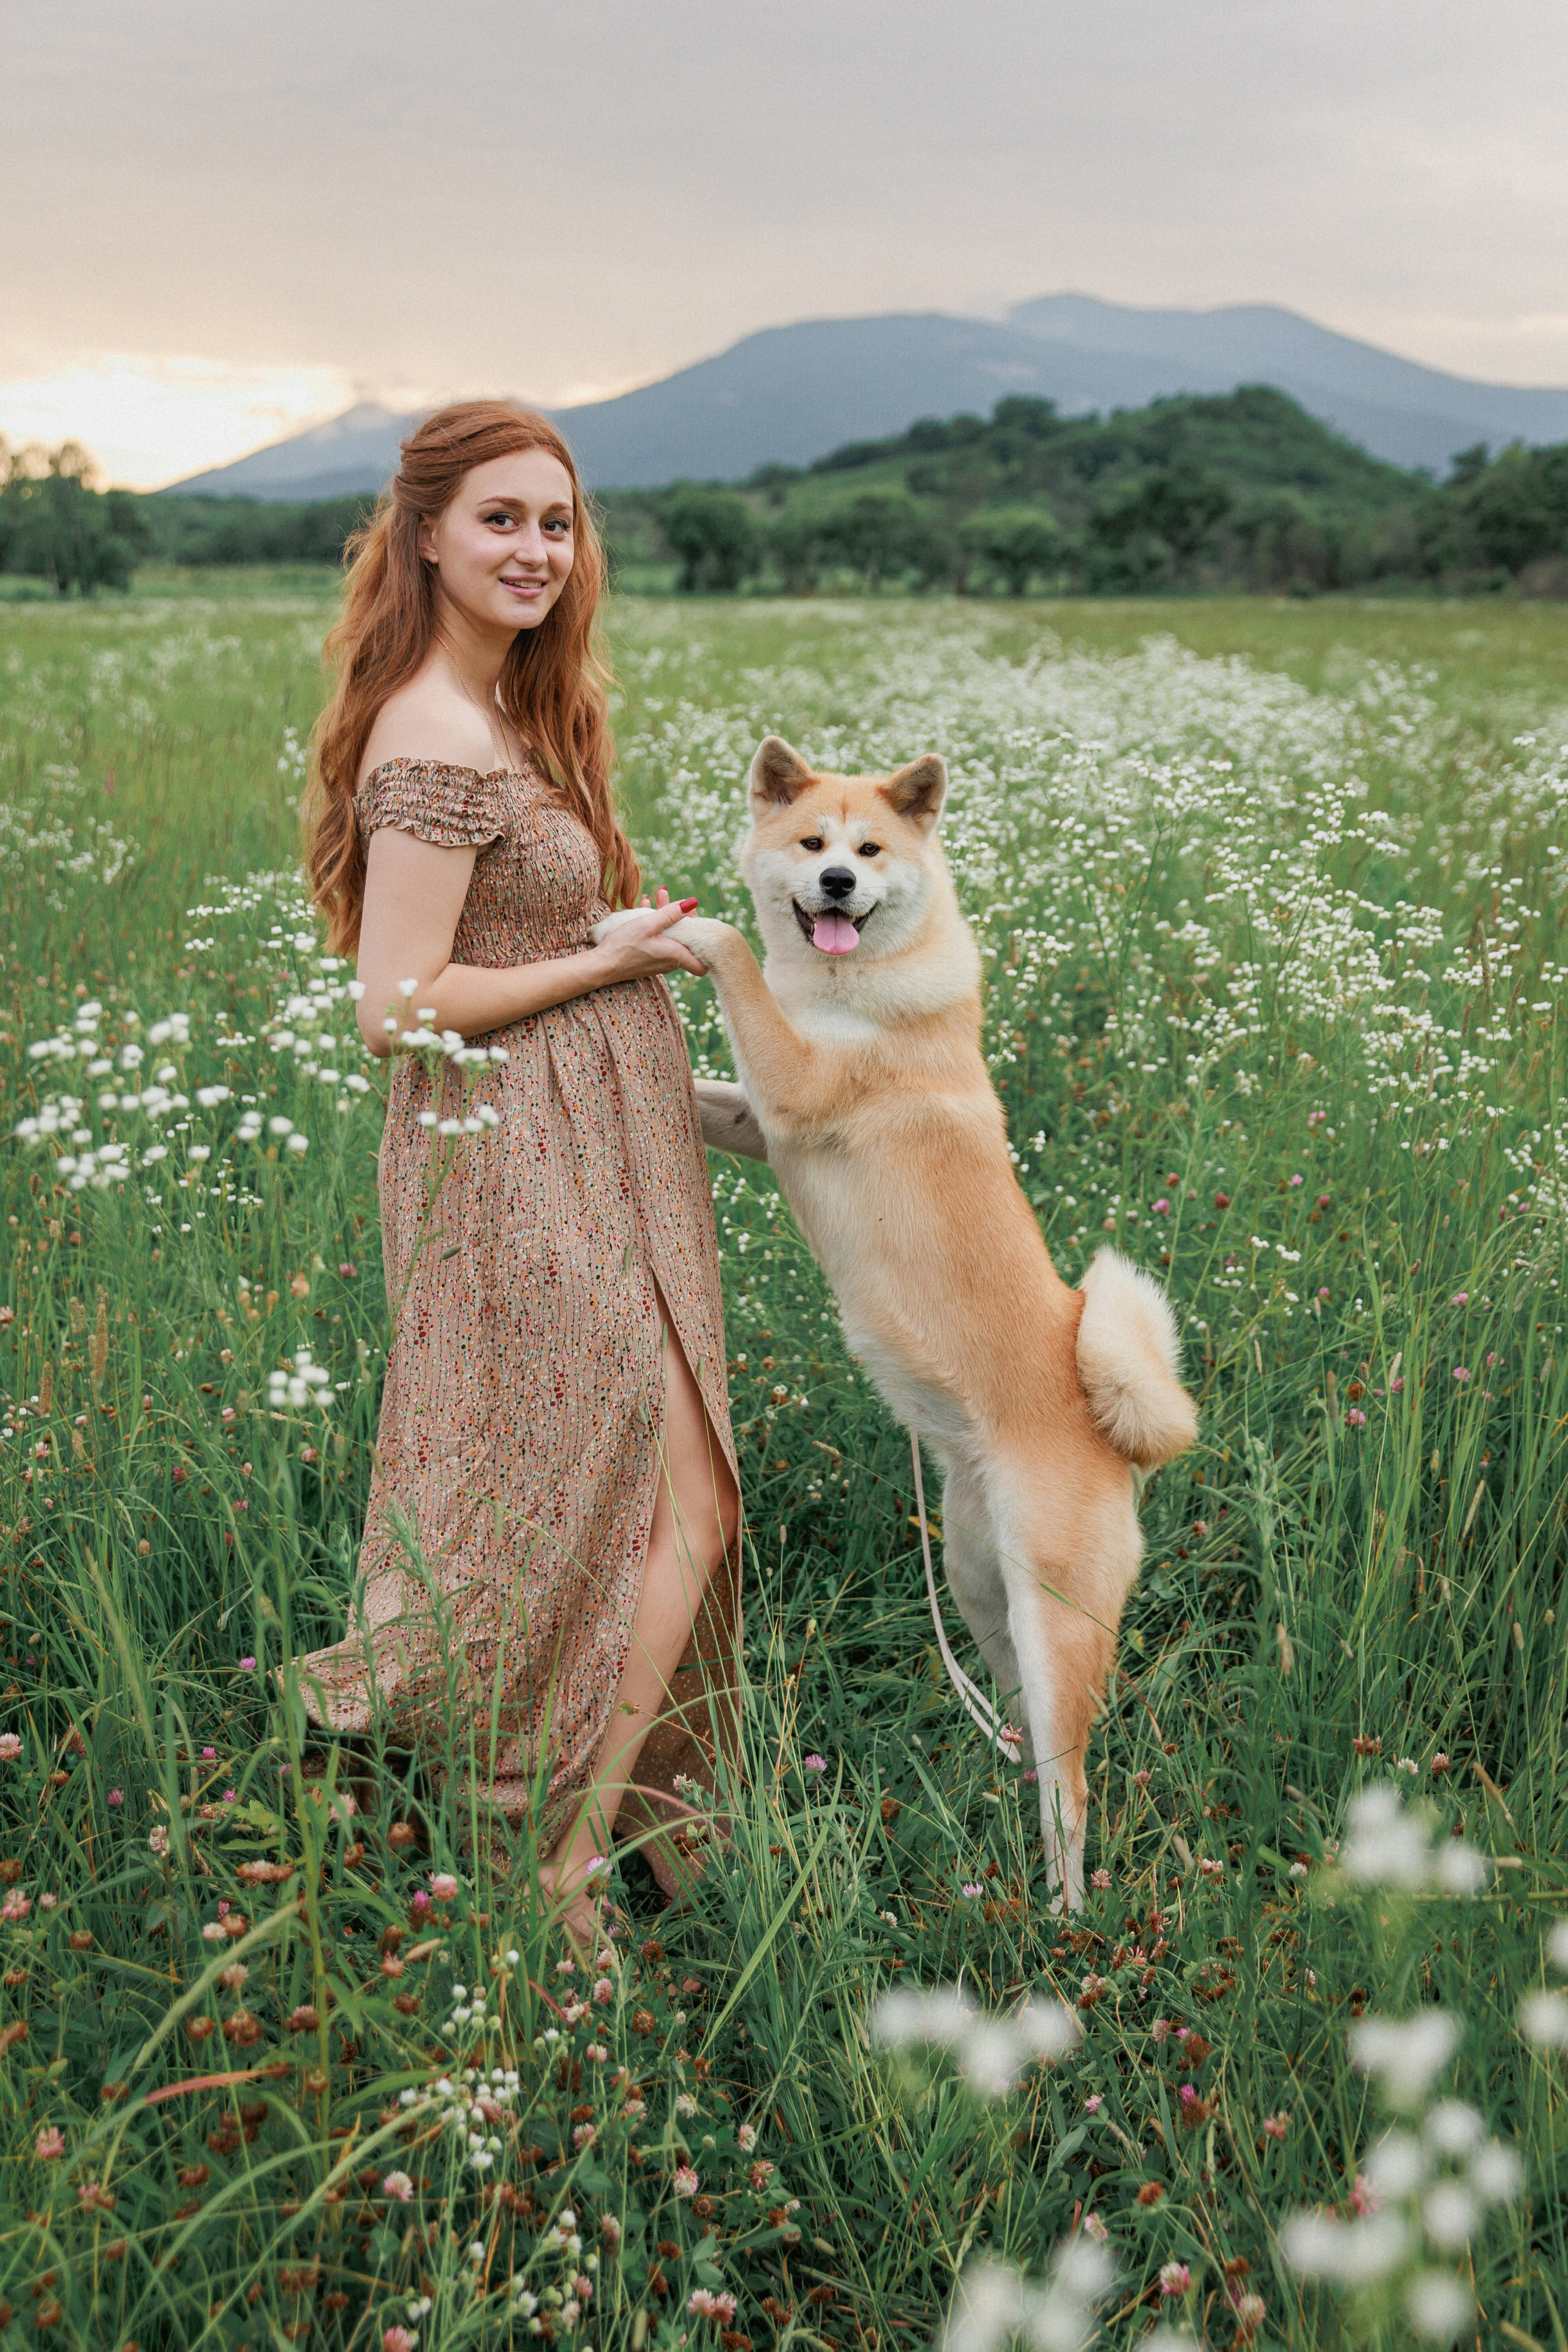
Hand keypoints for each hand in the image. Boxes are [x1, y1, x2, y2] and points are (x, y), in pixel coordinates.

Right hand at [591, 886, 707, 980]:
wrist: (602, 965)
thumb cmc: (624, 946)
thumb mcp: (648, 924)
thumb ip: (671, 913)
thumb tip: (692, 902)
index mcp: (676, 956)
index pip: (703, 961)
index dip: (703, 941)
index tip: (695, 921)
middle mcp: (671, 962)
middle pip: (685, 940)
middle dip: (680, 917)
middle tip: (670, 898)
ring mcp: (660, 962)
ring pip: (671, 937)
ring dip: (666, 918)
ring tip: (657, 896)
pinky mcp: (649, 960)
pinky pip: (659, 940)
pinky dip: (656, 925)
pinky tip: (645, 907)